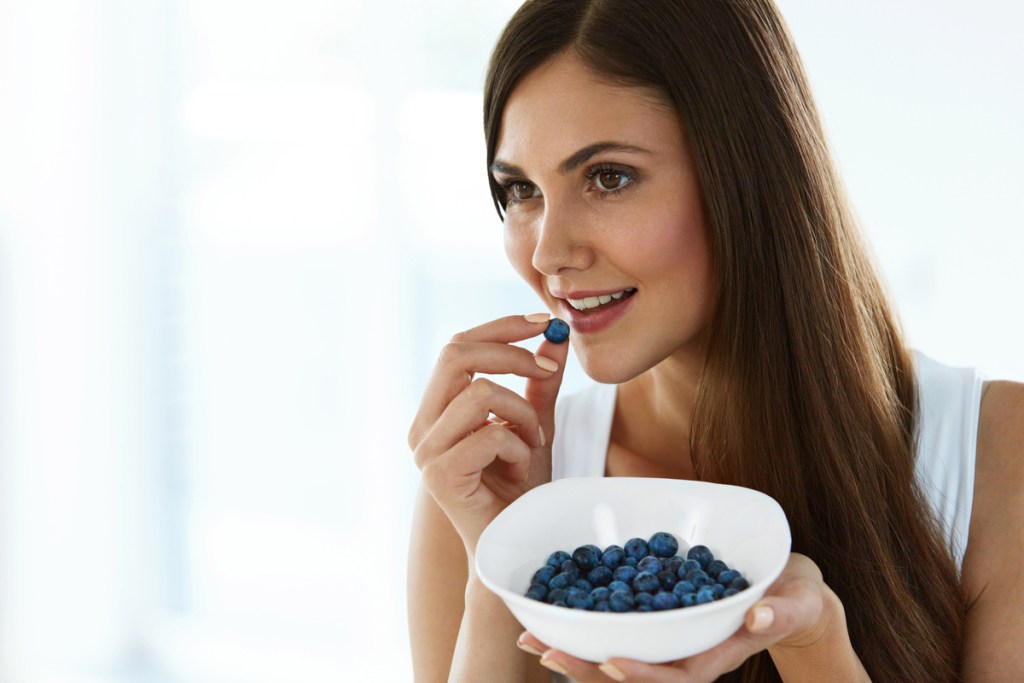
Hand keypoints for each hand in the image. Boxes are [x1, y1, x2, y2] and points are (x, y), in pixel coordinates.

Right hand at [408, 314, 569, 557]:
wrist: (518, 544)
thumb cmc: (521, 489)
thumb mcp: (535, 422)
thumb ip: (539, 381)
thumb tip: (554, 334)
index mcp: (438, 408)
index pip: (457, 346)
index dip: (501, 327)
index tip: (544, 321)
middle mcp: (422, 425)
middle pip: (456, 354)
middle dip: (511, 353)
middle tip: (549, 370)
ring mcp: (426, 451)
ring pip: (479, 393)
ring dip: (522, 414)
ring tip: (534, 442)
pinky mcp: (438, 476)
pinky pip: (490, 435)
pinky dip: (519, 448)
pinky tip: (521, 470)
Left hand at [518, 553, 853, 681]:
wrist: (789, 595)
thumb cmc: (794, 599)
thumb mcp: (796, 603)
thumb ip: (781, 612)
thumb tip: (759, 617)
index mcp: (717, 653)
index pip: (677, 675)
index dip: (643, 673)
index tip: (610, 664)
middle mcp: (687, 652)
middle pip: (634, 671)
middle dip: (589, 667)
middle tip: (545, 652)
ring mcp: (671, 639)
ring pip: (619, 653)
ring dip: (577, 650)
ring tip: (533, 639)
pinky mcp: (660, 620)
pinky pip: (620, 628)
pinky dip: (587, 624)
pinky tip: (554, 615)